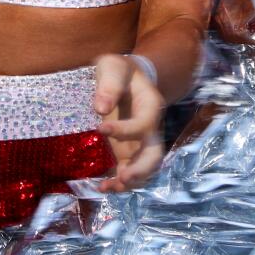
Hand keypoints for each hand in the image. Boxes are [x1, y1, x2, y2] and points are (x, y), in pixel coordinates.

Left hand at [92, 54, 162, 191]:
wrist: (124, 78)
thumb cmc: (119, 71)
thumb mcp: (113, 67)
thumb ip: (109, 84)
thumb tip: (100, 108)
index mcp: (151, 106)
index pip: (144, 124)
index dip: (125, 130)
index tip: (100, 127)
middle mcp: (150, 129)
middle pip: (155, 155)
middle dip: (141, 170)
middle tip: (123, 178)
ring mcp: (139, 143)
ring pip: (144, 169)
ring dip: (129, 182)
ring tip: (108, 188)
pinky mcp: (126, 152)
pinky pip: (128, 172)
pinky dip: (118, 183)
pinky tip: (102, 188)